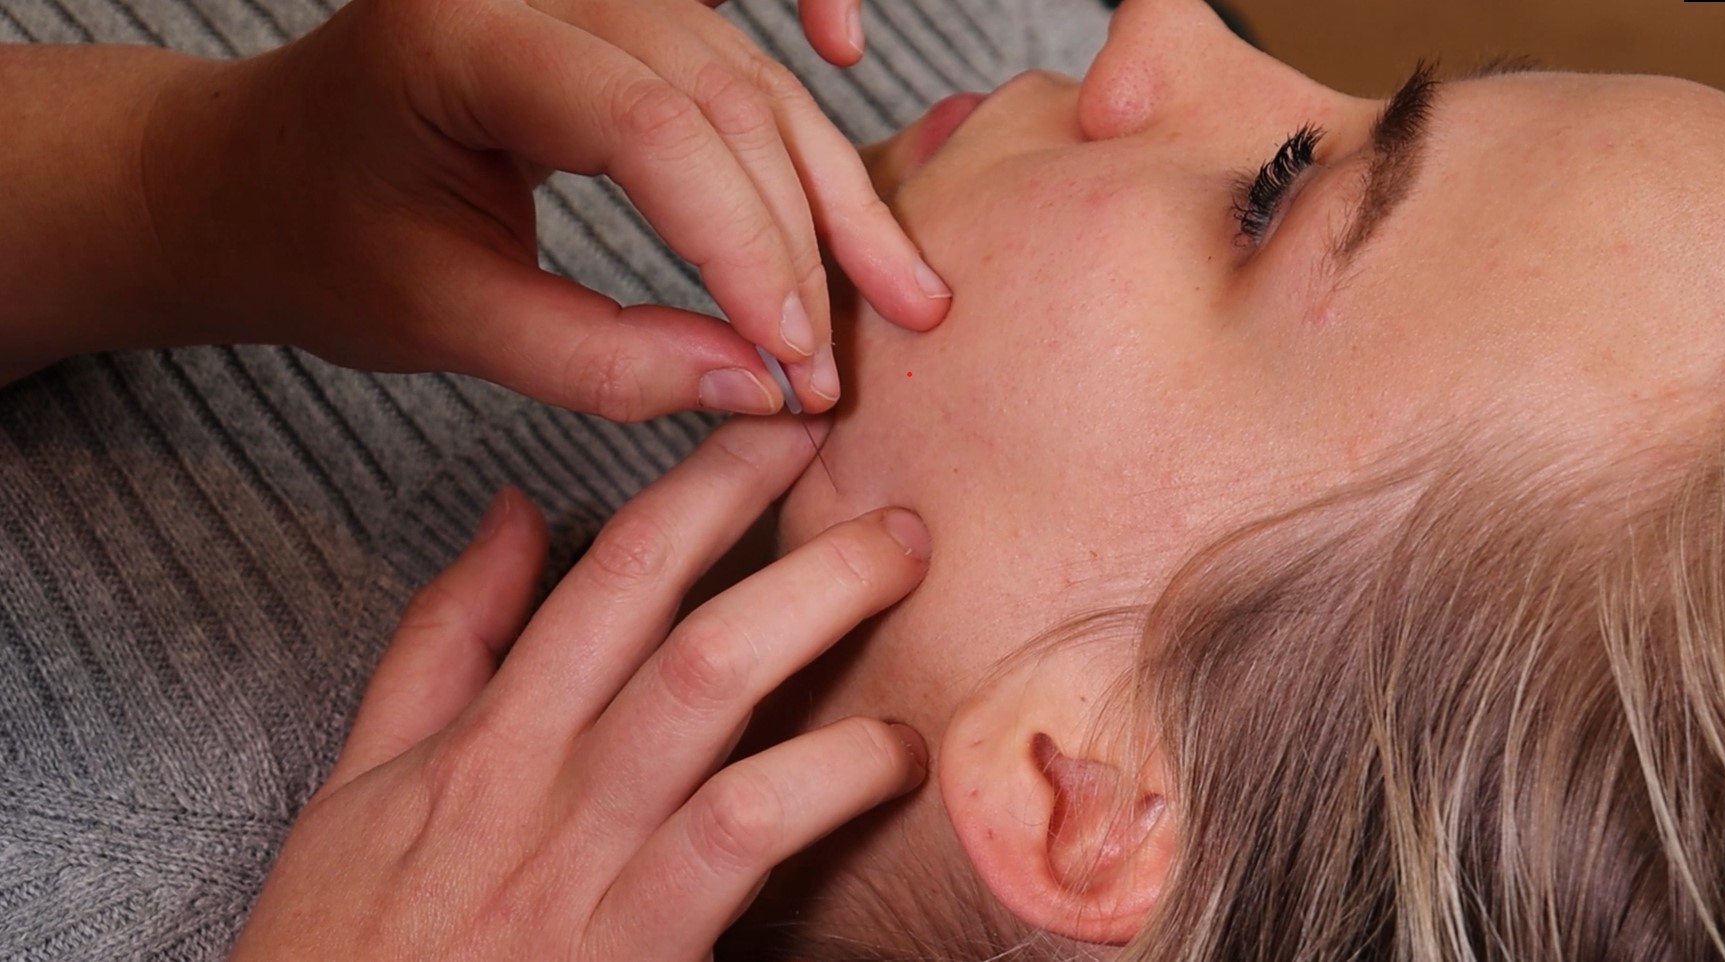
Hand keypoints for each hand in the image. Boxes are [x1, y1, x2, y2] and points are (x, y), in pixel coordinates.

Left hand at [141, 0, 951, 419]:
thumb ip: (594, 359)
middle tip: (847, 359)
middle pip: (721, 95)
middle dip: (804, 237)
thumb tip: (758, 388)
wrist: (259, 172)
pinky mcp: (609, 9)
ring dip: (828, 187)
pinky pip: (730, 28)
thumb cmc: (320, 241)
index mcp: (459, 35)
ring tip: (899, 289)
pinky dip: (795, 54)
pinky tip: (846, 50)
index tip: (795, 362)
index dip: (742, 248)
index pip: (648, 129)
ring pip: (747, 76)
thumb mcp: (435, 319)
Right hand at [230, 415, 930, 959]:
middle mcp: (542, 774)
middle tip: (895, 495)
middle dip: (787, 525)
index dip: (711, 478)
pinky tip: (890, 754)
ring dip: (820, 614)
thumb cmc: (350, 947)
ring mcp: (591, 856)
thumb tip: (509, 511)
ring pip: (711, 686)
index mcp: (488, 729)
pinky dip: (828, 775)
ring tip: (906, 582)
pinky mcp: (638, 942)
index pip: (615, 564)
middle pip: (677, 606)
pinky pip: (742, 830)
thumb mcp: (362, 784)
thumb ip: (441, 641)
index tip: (786, 419)